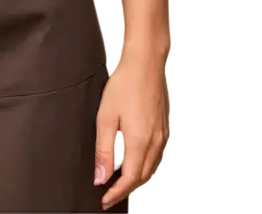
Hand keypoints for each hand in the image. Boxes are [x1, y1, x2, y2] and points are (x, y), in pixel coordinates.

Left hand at [92, 47, 167, 208]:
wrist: (144, 61)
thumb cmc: (124, 84)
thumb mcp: (106, 116)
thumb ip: (103, 149)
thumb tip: (100, 177)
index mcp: (141, 142)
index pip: (130, 179)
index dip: (116, 192)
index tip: (104, 200)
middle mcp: (155, 141)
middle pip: (141, 174)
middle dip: (125, 185)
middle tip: (108, 190)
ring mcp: (160, 132)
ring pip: (148, 163)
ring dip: (134, 172)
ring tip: (116, 174)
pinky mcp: (160, 124)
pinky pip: (152, 150)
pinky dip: (140, 159)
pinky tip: (129, 152)